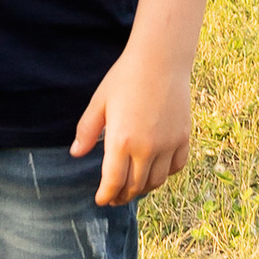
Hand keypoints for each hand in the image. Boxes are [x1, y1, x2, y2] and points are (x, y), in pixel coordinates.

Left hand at [71, 37, 192, 206]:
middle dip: (122, 196)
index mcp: (121, 141)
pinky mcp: (183, 137)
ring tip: (133, 187)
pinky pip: (176, 166)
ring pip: (156, 181)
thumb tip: (76, 153)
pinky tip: (155, 171)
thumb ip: (87, 130)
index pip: (113, 182)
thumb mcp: (99, 102)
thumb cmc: (125, 77)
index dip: (106, 195)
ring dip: (143, 188)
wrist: (160, 59)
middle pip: (134, 186)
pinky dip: (165, 174)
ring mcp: (167, 144)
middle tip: (114, 197)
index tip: (101, 200)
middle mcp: (146, 148)